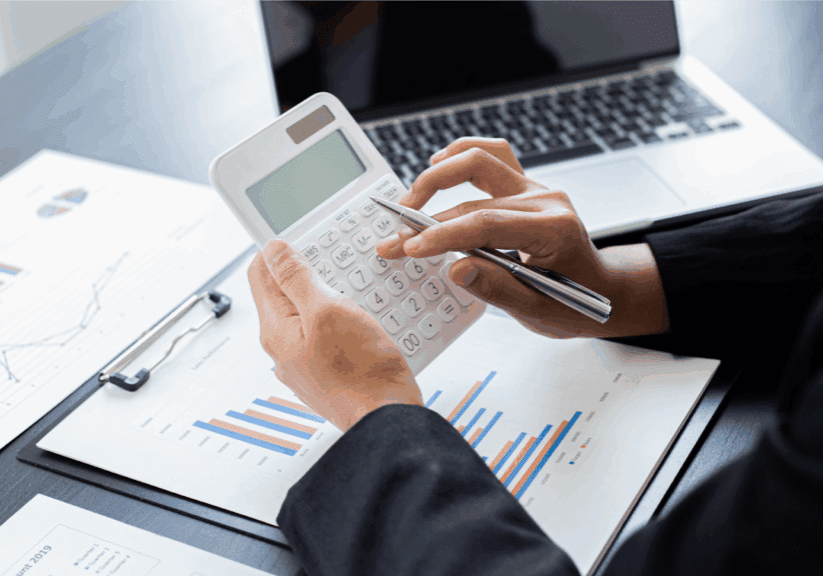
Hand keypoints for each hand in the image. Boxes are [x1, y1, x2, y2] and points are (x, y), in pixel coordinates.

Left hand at [248, 241, 422, 430]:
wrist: (387, 418)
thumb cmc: (362, 372)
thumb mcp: (328, 311)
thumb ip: (297, 279)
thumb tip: (274, 250)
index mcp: (276, 330)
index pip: (260, 273)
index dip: (279, 250)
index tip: (304, 238)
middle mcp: (284, 347)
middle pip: (285, 293)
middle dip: (309, 272)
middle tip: (336, 263)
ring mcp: (304, 361)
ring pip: (309, 312)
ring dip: (329, 295)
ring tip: (354, 291)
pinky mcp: (327, 370)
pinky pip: (327, 333)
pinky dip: (342, 318)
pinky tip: (364, 318)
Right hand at [376, 138, 668, 338]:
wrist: (601, 289)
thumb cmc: (572, 302)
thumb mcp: (537, 311)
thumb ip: (497, 289)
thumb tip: (455, 268)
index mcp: (554, 230)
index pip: (487, 224)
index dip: (443, 235)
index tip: (410, 249)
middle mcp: (545, 200)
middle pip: (475, 193)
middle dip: (427, 218)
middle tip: (396, 240)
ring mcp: (536, 188)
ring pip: (480, 159)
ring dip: (438, 176)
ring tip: (408, 202)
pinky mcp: (525, 186)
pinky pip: (493, 154)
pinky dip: (462, 154)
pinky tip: (437, 164)